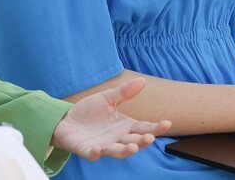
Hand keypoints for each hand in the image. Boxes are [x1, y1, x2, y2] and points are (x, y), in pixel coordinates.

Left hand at [51, 78, 170, 160]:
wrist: (67, 120)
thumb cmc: (90, 112)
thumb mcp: (107, 99)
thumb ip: (124, 93)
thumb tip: (142, 81)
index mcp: (124, 126)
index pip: (143, 127)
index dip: (155, 127)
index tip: (167, 123)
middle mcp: (116, 138)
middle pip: (133, 142)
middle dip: (142, 142)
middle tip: (149, 138)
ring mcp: (103, 145)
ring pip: (116, 151)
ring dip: (125, 151)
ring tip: (133, 148)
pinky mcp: (87, 150)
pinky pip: (92, 154)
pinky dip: (95, 153)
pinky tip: (97, 149)